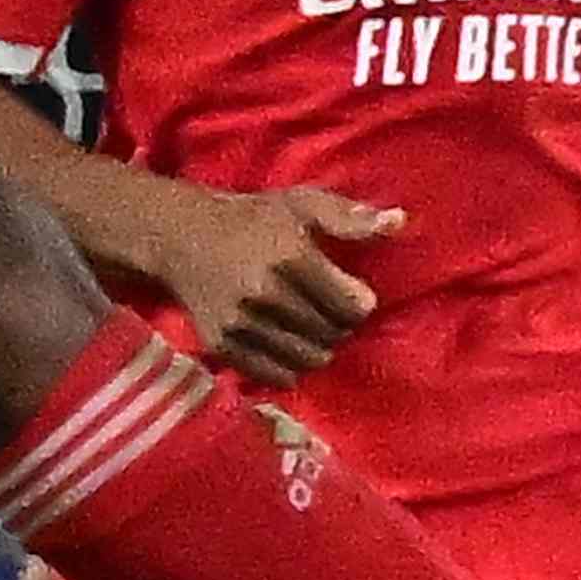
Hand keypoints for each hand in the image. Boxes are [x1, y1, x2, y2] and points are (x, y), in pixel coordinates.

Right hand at [127, 178, 394, 389]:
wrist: (179, 237)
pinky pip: (275, 375)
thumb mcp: (300, 204)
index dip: (358, 303)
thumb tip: (401, 222)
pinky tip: (287, 345)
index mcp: (290, 257)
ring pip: (308, 359)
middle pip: (332, 334)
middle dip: (338, 325)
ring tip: (308, 328)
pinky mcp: (223, 345)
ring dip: (317, 348)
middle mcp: (266, 294)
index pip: (352, 307)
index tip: (349, 293)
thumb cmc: (250, 218)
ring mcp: (241, 323)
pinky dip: (289, 368)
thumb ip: (349, 217)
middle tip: (327, 310)